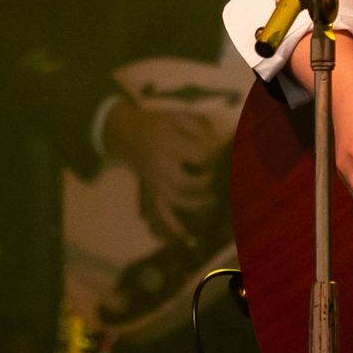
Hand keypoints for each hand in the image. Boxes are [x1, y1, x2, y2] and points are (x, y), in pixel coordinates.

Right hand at [102, 102, 223, 241]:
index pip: (198, 156)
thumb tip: (221, 141)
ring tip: (213, 200)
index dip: (213, 157)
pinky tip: (185, 236)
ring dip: (196, 203)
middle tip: (215, 177)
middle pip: (184, 182)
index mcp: (168, 143)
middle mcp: (160, 165)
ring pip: (176, 199)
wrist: (129, 134)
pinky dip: (172, 225)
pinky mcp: (152, 190)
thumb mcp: (178, 116)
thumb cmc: (160, 125)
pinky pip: (160, 210)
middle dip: (204, 183)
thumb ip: (200, 126)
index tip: (223, 156)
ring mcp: (155, 181)